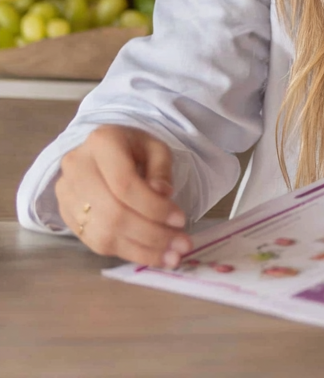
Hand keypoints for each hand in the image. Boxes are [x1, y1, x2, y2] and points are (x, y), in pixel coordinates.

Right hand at [55, 125, 192, 267]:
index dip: (153, 206)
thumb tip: (162, 195)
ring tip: (171, 256)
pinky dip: (128, 252)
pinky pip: (96, 243)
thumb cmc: (133, 148)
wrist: (100, 151)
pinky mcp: (66, 217)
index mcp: (101, 142)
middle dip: (151, 234)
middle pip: (114, 213)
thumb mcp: (155, 146)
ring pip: (104, 234)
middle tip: (181, 245)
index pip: (124, 184)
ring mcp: (66, 195)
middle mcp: (77, 168)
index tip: (180, 220)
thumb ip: (161, 169)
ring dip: (142, 249)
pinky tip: (152, 255)